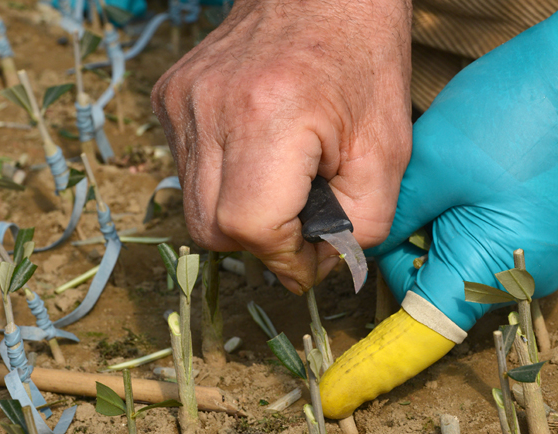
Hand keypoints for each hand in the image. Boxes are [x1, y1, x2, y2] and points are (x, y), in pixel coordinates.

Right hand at [151, 0, 412, 293]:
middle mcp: (209, 108)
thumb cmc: (364, 59)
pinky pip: (189, 170)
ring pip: (194, 206)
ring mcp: (182, 100)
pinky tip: (257, 155)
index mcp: (269, 117)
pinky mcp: (170, 96)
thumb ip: (361, 225)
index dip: (285, 257)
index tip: (313, 257)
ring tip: (283, 183)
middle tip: (302, 226)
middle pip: (211, 229)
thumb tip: (317, 261)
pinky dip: (224, 183)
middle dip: (261, 243)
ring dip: (242, 215)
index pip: (251, 227)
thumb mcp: (388, 151)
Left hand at [321, 0, 557, 417]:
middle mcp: (522, 278)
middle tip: (415, 193)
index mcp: (489, 270)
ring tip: (450, 175)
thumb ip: (393, 219)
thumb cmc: (518, 113)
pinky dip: (465, 220)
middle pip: (436, 286)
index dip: (374, 360)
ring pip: (460, 260)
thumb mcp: (435, 165)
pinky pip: (489, 243)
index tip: (338, 384)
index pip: (420, 333)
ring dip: (438, 227)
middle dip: (408, 246)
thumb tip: (364, 249)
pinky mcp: (550, 233)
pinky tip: (474, 178)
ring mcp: (543, 257)